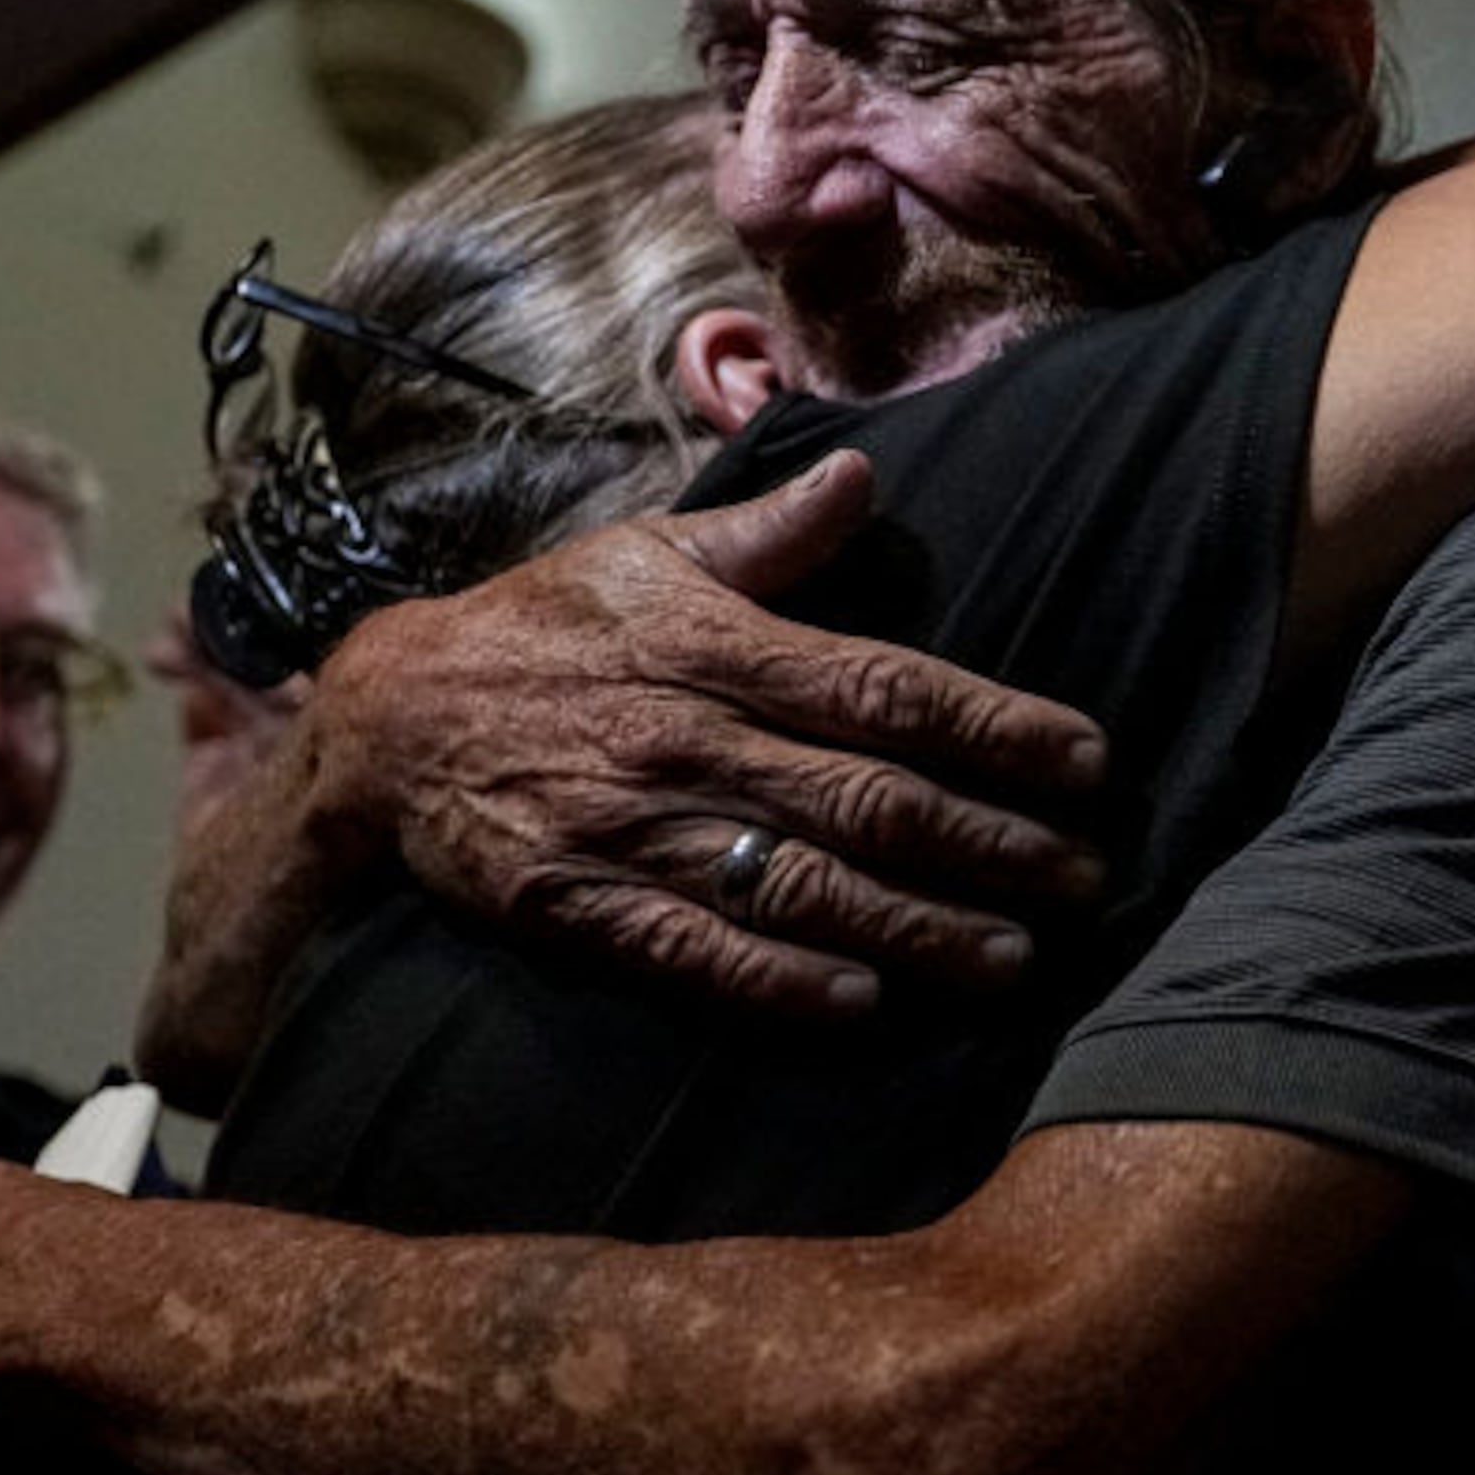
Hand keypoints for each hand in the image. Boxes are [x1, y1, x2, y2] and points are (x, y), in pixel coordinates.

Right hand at [312, 452, 1113, 1014]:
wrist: (385, 719)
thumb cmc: (542, 629)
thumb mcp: (649, 555)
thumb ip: (769, 535)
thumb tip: (864, 472)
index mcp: (721, 649)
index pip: (887, 689)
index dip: (997, 726)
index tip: (1089, 760)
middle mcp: (691, 740)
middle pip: (868, 798)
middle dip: (989, 842)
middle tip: (1087, 878)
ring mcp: (634, 829)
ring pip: (799, 883)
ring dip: (914, 926)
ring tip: (1013, 958)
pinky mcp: (580, 905)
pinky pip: (692, 951)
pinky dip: (777, 979)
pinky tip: (863, 1001)